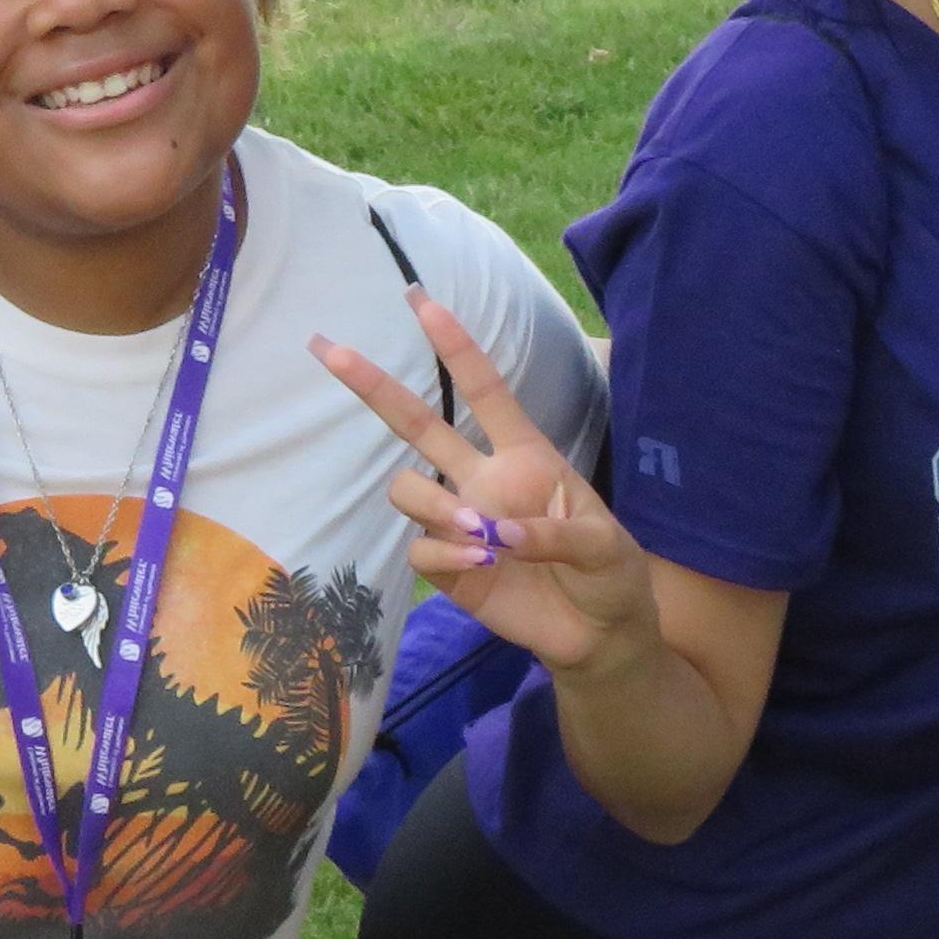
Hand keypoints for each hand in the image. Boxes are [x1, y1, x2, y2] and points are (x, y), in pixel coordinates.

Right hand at [313, 293, 659, 673]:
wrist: (599, 636)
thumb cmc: (610, 575)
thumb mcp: (606, 548)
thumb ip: (557, 535)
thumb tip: (494, 533)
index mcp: (525, 456)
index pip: (484, 390)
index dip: (454, 346)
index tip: (421, 302)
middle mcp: (483, 480)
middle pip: (417, 424)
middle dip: (373, 385)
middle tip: (328, 348)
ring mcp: (460, 523)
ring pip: (407, 489)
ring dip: (433, 504)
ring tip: (478, 534)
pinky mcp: (448, 569)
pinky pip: (419, 549)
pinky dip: (444, 555)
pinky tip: (481, 568)